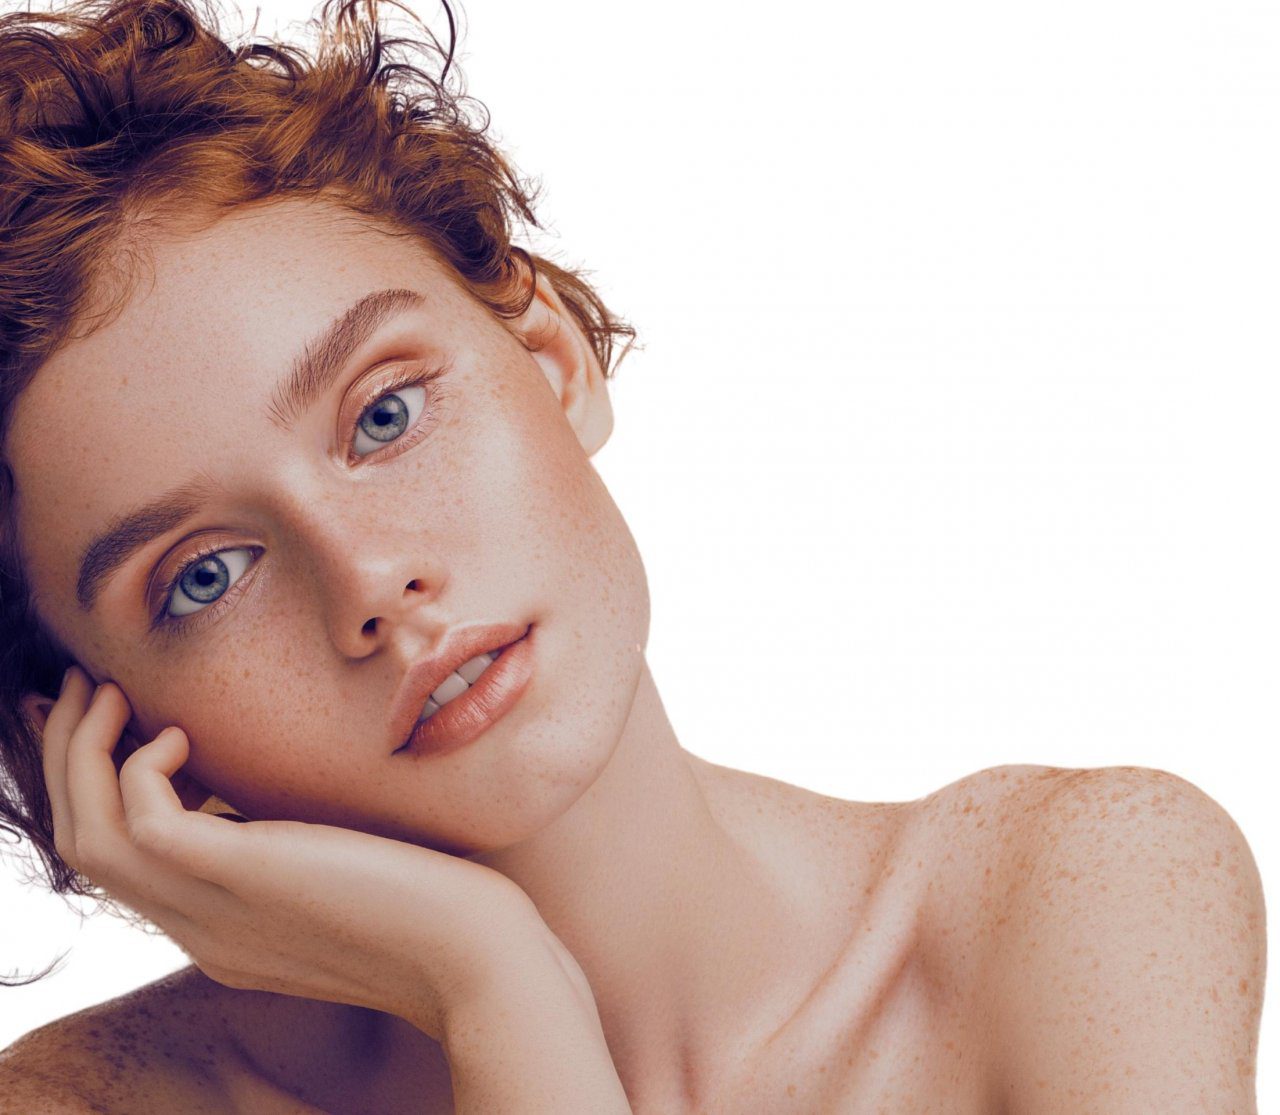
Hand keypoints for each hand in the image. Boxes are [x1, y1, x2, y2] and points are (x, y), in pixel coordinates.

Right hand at [33, 665, 562, 1040]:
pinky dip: (139, 769)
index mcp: (221, 927)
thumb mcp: (337, 870)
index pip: (120, 866)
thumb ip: (294, 844)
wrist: (473, 953)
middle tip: (80, 690)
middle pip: (84, 847)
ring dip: (82, 754)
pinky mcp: (242, 878)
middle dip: (68, 760)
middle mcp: (201, 929)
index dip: (95, 791)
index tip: (104, 724)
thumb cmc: (432, 900)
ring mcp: (214, 913)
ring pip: (89, 838)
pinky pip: (142, 824)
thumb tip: (274, 786)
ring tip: (104, 691)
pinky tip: (180, 734)